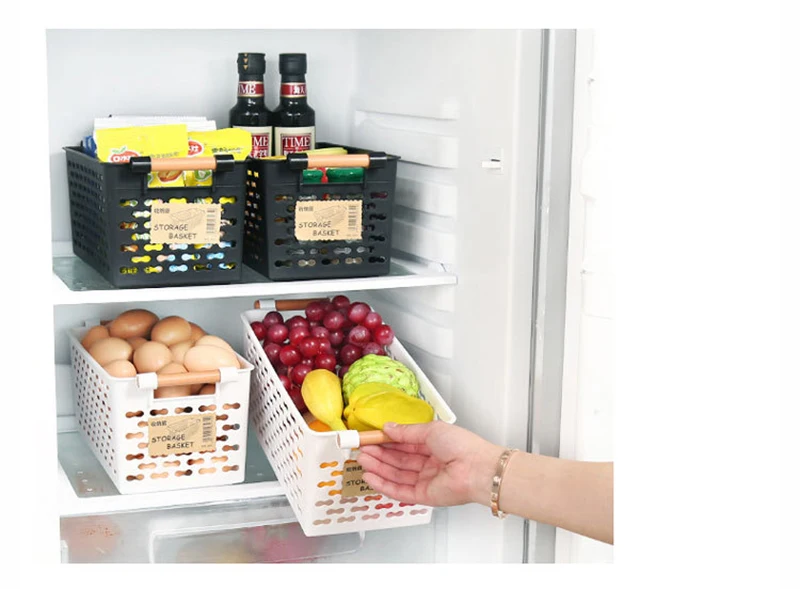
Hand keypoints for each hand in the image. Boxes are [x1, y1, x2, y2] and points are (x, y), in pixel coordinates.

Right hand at [356, 421, 503, 506]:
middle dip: (379, 454)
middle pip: (398, 459)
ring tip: (361, 460)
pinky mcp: (423, 496)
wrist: (477, 469)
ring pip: (396, 474)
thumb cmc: (461, 445)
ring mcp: (425, 480)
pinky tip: (370, 477)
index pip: (404, 443)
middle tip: (361, 449)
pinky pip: (399, 491)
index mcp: (433, 445)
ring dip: (378, 468)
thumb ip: (406, 432)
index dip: (386, 440)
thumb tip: (388, 428)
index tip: (370, 437)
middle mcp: (428, 463)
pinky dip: (383, 484)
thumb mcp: (431, 430)